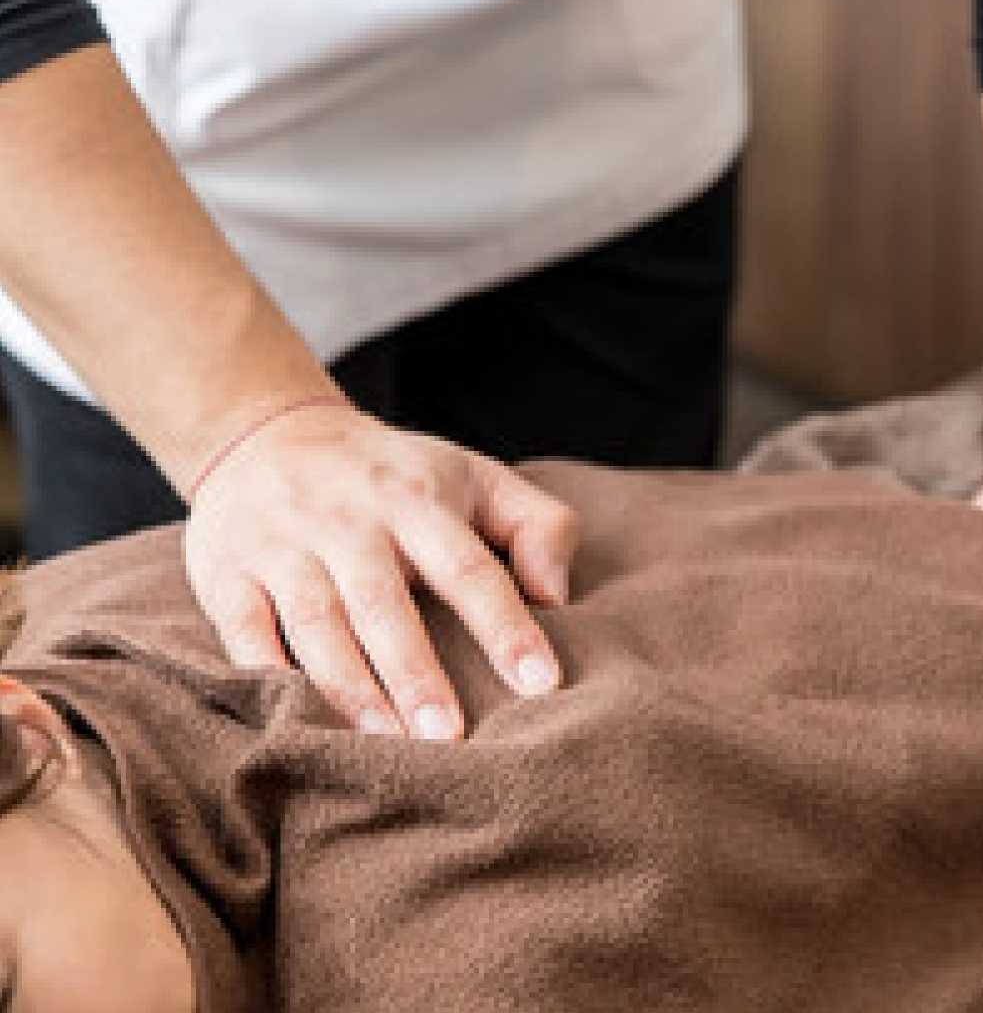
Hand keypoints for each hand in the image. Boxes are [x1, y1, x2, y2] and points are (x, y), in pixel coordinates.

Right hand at [183, 399, 578, 740]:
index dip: (504, 625)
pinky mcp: (227, 570)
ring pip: (314, 621)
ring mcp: (282, 544)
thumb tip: (559, 597)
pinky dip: (262, 674)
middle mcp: (348, 520)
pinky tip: (291, 721)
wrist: (269, 432)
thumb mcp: (473, 473)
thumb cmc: (391, 474)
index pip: (468, 566)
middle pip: (383, 602)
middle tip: (447, 739)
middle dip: (415, 672)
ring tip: (383, 745)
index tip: (541, 683)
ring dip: (348, 685)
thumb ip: (537, 524)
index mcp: (417, 501)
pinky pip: (242, 628)